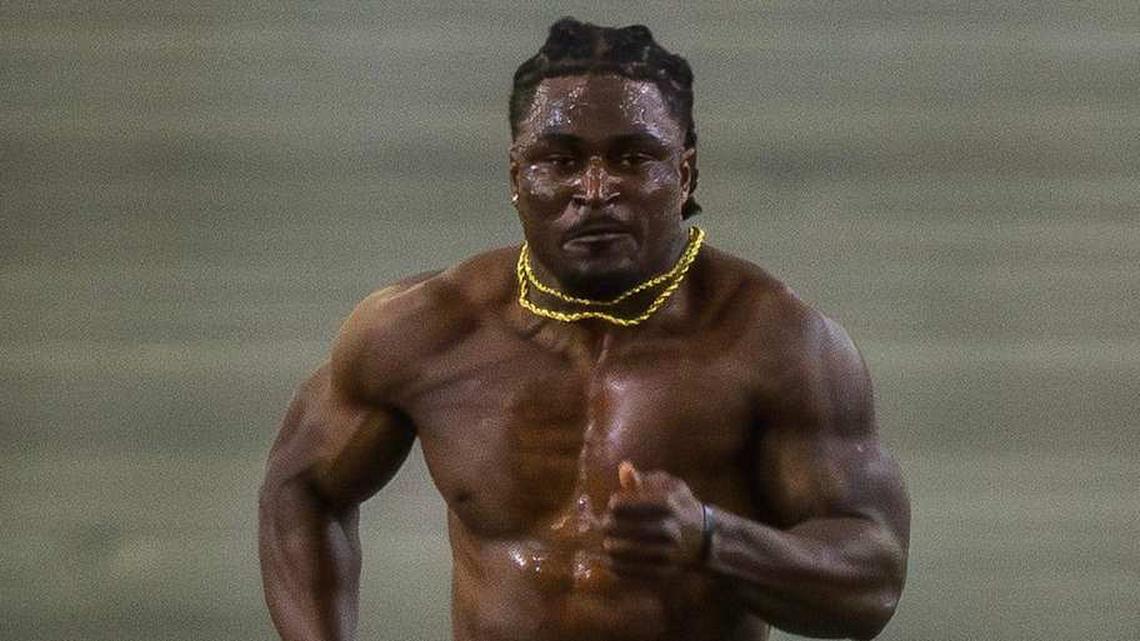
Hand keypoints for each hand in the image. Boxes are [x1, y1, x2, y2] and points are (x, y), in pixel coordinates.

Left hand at [601, 461, 705, 579]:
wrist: (704, 537)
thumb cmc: (678, 504)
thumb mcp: (667, 485)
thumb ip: (643, 479)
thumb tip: (624, 468)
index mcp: (666, 503)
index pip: (623, 505)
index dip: (614, 505)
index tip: (614, 506)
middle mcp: (668, 529)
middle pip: (619, 529)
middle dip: (607, 526)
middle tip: (604, 525)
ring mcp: (666, 553)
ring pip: (621, 552)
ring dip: (609, 546)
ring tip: (607, 541)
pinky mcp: (662, 572)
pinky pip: (629, 571)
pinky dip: (615, 565)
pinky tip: (611, 559)